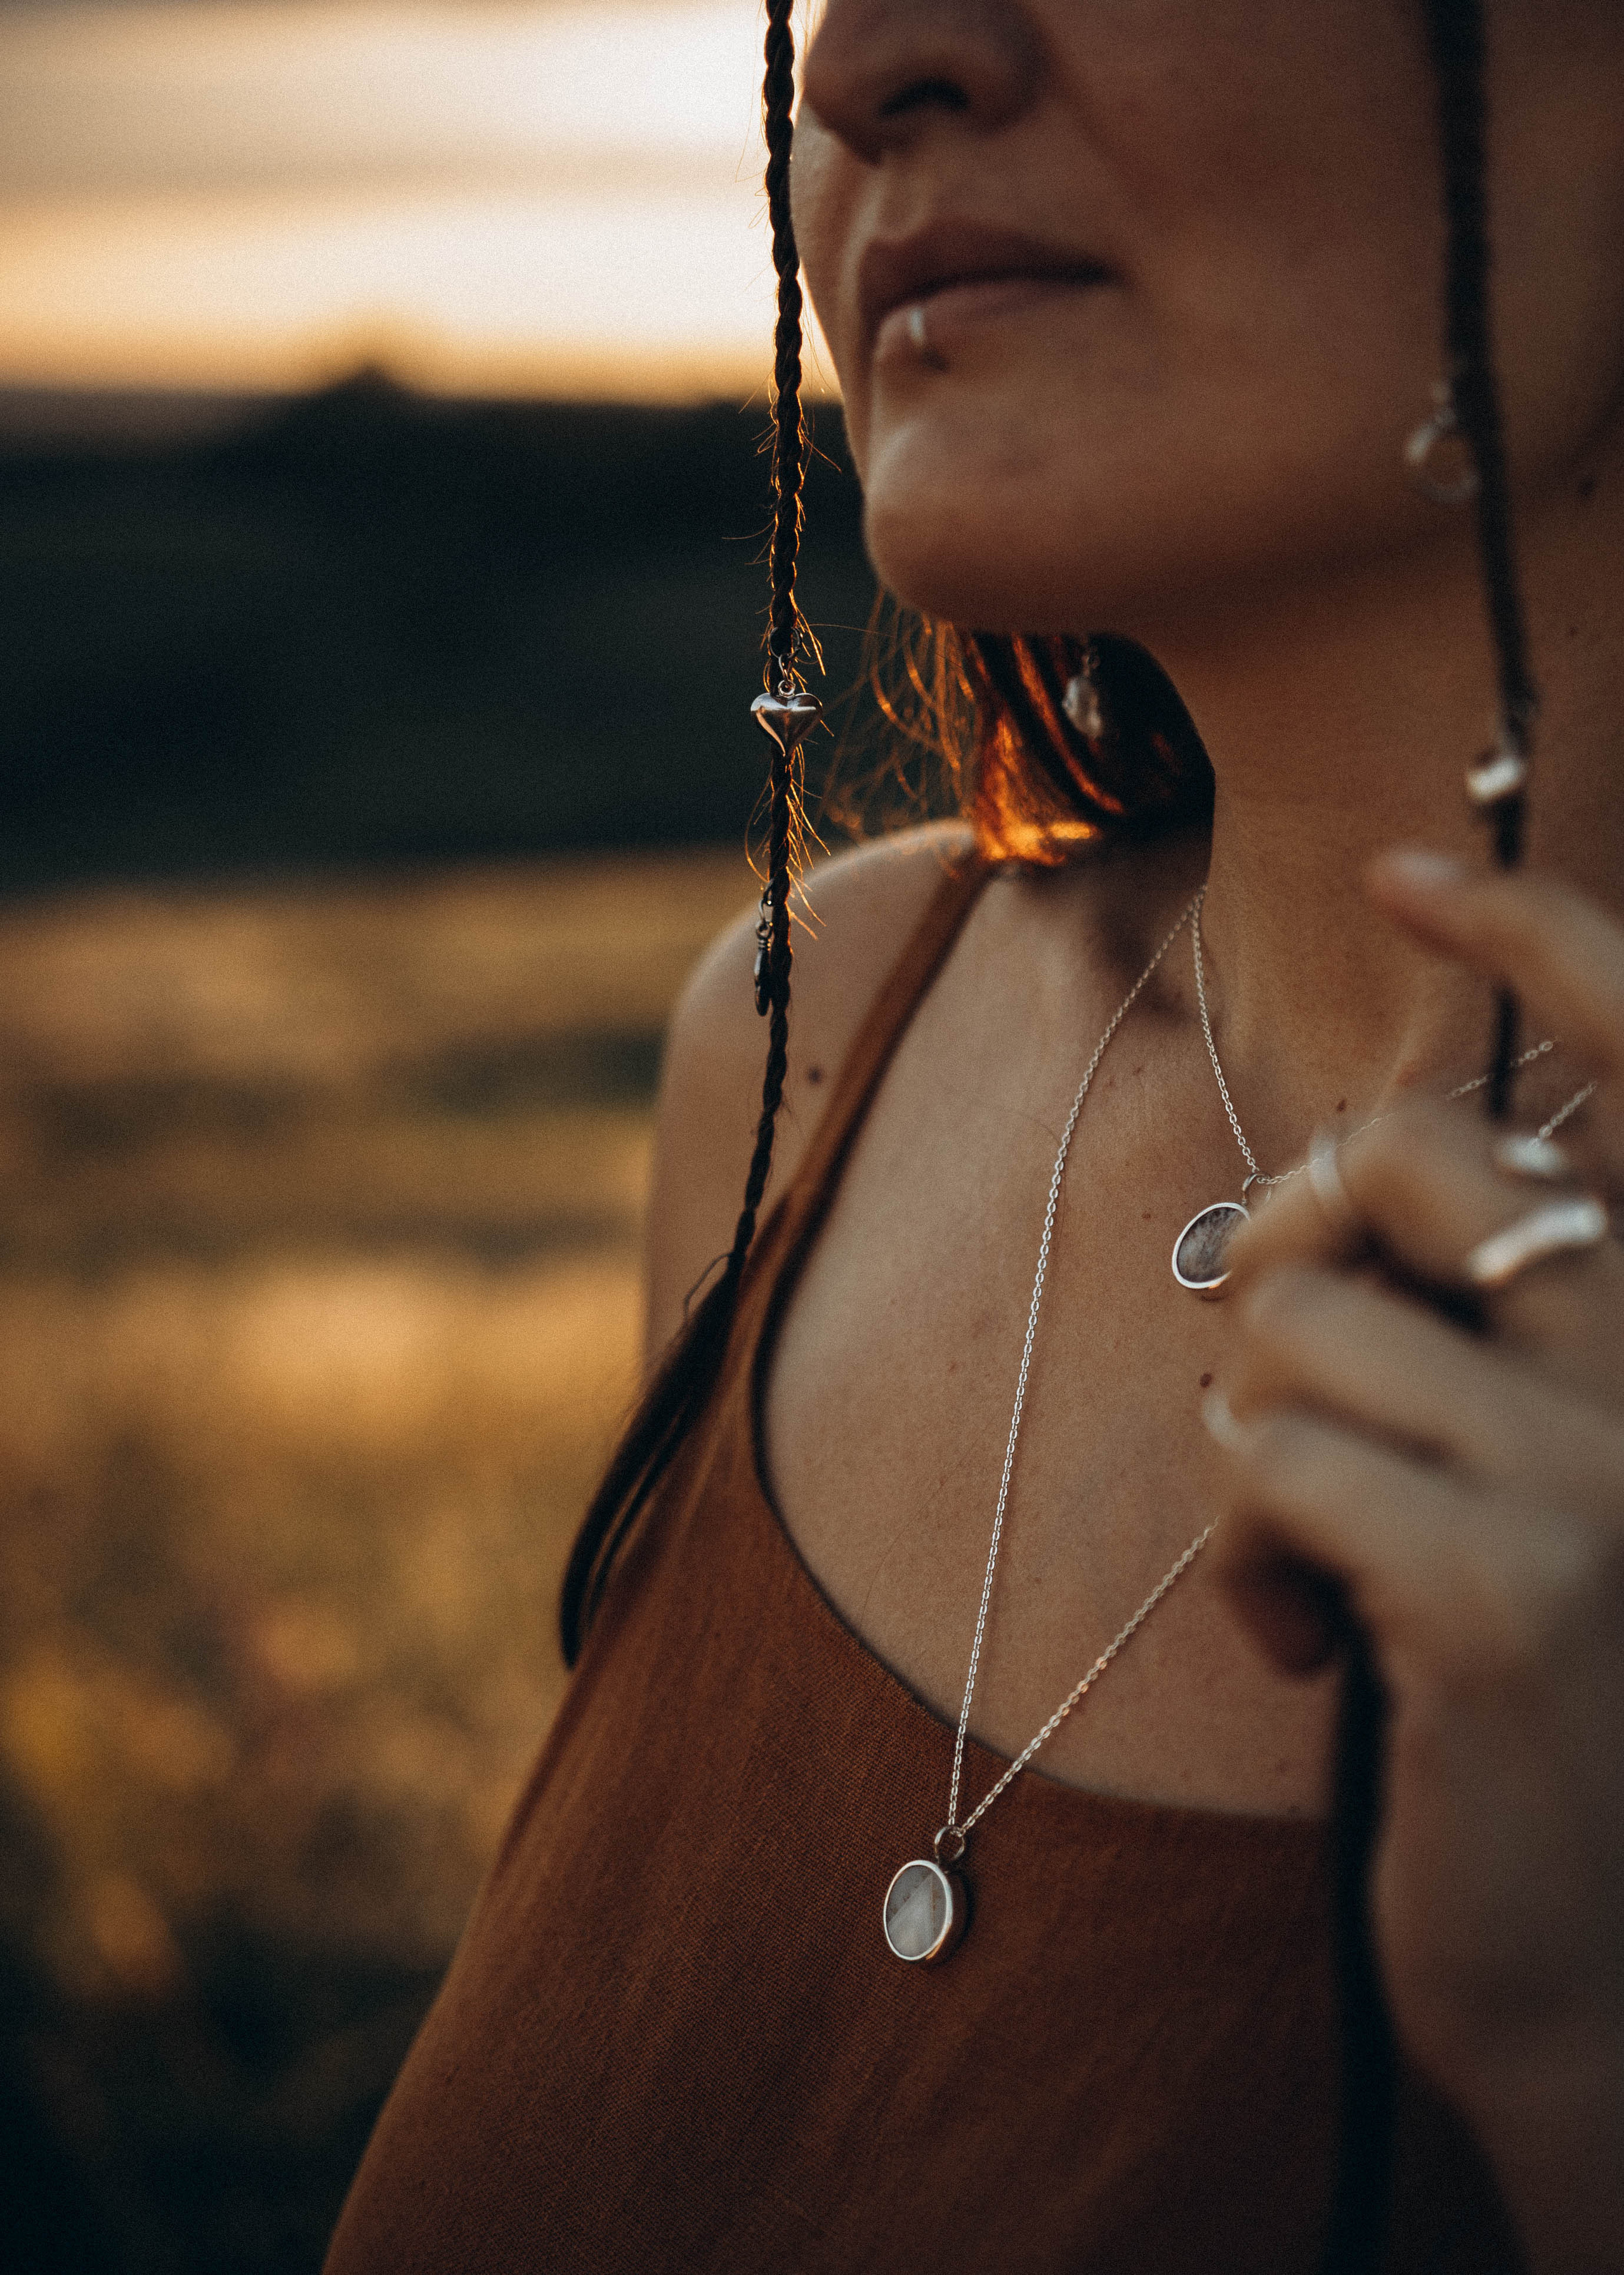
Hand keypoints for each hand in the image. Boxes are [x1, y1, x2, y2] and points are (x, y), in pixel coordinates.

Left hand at [1207, 850, 1623, 2274]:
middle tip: (1277, 1377)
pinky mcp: (1511, 1595)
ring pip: (1295, 1321)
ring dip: (1248, 1449)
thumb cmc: (1526, 1685)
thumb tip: (1311, 1203)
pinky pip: (1267, 1457)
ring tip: (1304, 1565)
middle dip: (1282, 1242)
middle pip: (1399, 1156)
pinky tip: (1307, 1647)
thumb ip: (1462, 1327)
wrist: (1586, 1959)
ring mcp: (1610, 1477)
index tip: (1416, 862)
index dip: (1541, 935)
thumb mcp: (1515, 1475)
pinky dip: (1239, 1551)